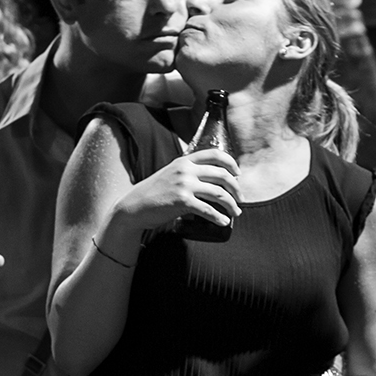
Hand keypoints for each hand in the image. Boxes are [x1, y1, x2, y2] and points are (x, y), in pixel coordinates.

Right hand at [112, 148, 241, 234]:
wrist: (135, 206)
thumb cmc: (155, 193)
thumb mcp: (172, 174)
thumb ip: (190, 173)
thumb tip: (214, 182)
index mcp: (185, 161)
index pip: (215, 154)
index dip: (231, 163)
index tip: (238, 174)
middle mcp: (186, 170)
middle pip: (222, 175)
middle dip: (236, 188)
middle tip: (240, 199)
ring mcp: (184, 185)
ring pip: (219, 193)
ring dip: (231, 204)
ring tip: (235, 212)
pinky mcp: (182, 201)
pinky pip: (208, 210)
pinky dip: (219, 217)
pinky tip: (223, 222)